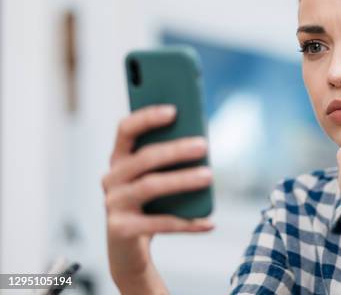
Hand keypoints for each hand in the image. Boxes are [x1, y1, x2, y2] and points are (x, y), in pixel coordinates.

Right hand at [102, 104, 214, 290]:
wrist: (128, 250)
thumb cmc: (149, 205)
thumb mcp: (156, 178)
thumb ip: (170, 159)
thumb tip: (200, 142)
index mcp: (120, 159)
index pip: (126, 130)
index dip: (147, 117)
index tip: (174, 110)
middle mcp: (111, 179)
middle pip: (144, 158)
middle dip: (175, 150)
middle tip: (204, 145)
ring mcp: (113, 204)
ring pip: (150, 186)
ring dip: (182, 180)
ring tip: (209, 176)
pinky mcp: (121, 230)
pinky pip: (159, 223)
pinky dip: (187, 223)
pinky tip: (209, 222)